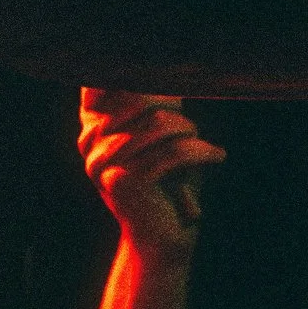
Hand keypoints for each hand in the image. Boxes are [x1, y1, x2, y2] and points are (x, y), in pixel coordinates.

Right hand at [78, 86, 224, 262]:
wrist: (161, 240)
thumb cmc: (165, 183)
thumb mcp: (158, 141)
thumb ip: (151, 106)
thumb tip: (164, 68)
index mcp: (92, 131)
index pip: (106, 86)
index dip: (141, 80)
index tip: (173, 90)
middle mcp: (90, 146)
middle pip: (140, 100)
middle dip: (174, 105)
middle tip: (191, 124)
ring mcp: (104, 165)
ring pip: (159, 124)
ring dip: (189, 130)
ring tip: (201, 143)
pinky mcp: (126, 184)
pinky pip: (173, 153)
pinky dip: (202, 152)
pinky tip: (217, 156)